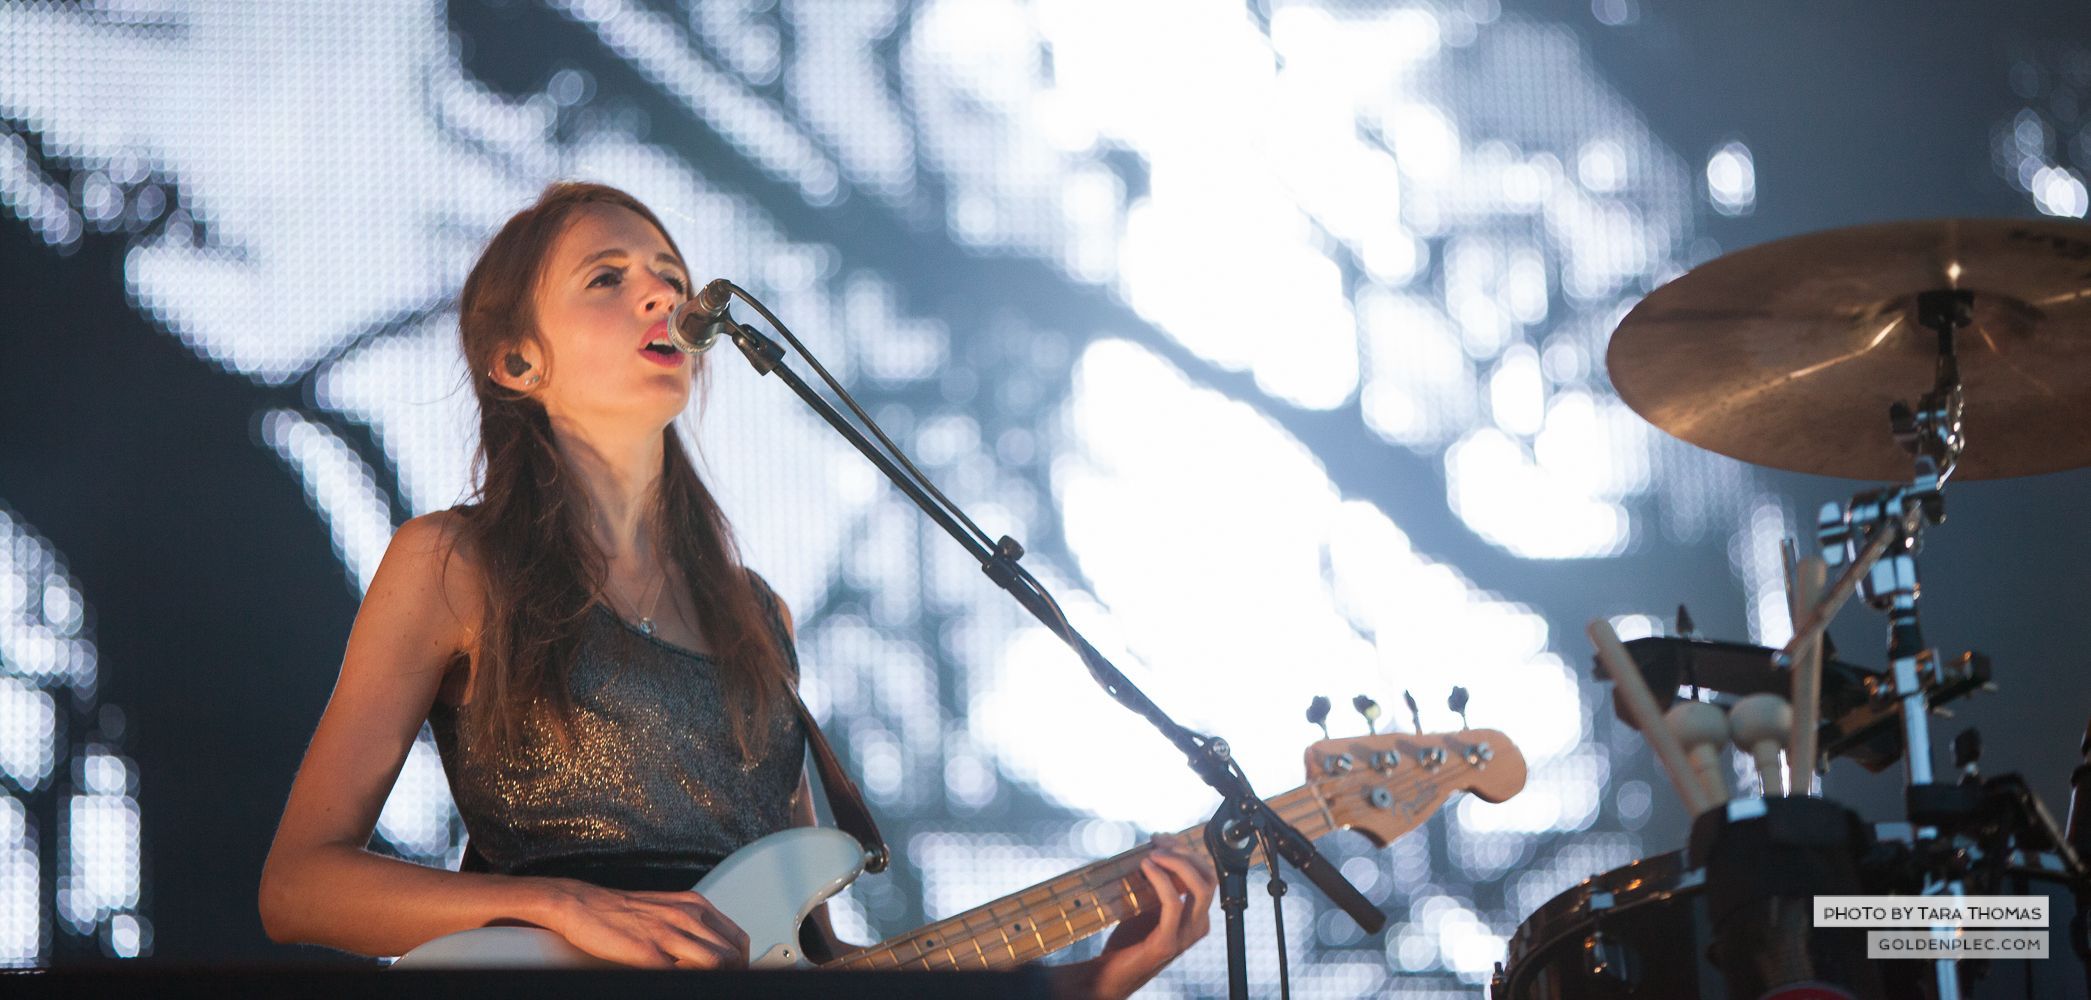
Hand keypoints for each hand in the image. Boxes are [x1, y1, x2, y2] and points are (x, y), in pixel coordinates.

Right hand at [539, 878, 749, 968]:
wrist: (585, 905)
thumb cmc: (622, 910)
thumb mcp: (668, 908)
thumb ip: (692, 925)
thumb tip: (711, 949)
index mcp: (694, 905)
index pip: (737, 937)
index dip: (742, 961)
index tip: (737, 973)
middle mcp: (687, 916)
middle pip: (731, 953)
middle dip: (733, 973)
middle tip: (724, 985)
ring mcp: (669, 934)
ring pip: (715, 963)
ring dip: (715, 979)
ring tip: (705, 985)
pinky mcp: (649, 953)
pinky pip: (680, 975)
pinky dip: (687, 982)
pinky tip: (675, 982)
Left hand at [1075, 833, 1217, 999]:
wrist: (1112, 973)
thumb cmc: (1129, 938)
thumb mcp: (1149, 904)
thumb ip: (1159, 883)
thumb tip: (1155, 849)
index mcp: (1197, 915)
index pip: (1206, 875)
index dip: (1186, 851)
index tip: (1161, 838)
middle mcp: (1198, 925)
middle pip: (1207, 877)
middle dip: (1184, 853)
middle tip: (1158, 843)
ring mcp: (1186, 935)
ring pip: (1199, 887)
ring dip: (1176, 863)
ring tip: (1152, 854)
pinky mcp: (1168, 942)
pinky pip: (1173, 902)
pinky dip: (1161, 879)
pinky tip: (1146, 867)